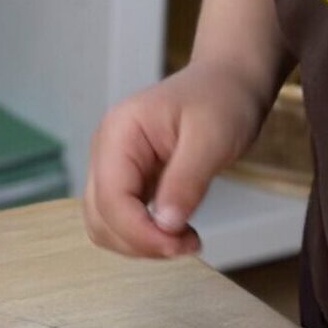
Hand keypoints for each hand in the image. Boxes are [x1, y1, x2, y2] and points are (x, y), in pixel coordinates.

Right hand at [84, 61, 267, 258]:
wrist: (227, 83)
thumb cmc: (221, 100)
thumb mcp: (212, 139)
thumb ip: (186, 181)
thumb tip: (165, 226)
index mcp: (119, 133)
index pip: (110, 198)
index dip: (140, 232)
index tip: (180, 244)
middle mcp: (106, 150)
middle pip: (99, 216)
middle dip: (139, 241)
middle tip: (188, 244)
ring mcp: (112, 166)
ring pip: (105, 224)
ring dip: (140, 243)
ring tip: (184, 238)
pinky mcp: (127, 181)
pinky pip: (121, 220)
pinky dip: (144, 235)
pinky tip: (177, 230)